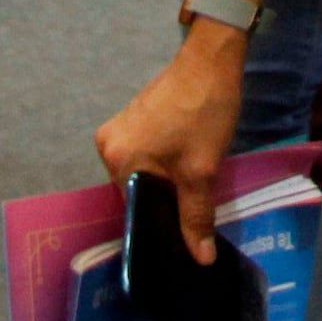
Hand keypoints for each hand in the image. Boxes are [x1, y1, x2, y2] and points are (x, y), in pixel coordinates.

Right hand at [93, 31, 247, 263]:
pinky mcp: (135, 117)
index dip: (160, 224)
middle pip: (138, 190)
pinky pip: (146, 154)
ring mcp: (120, 128)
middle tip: (193, 218)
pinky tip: (187, 169)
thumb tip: (201, 260)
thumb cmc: (203, 114)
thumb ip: (196, 217)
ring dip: (166, 183)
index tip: (183, 237)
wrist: (213, 60)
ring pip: (144, 172)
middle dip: (165, 203)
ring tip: (193, 195)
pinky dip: (165, 164)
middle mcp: (108, 145)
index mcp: (117, 158)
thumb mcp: (202, 170)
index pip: (135, 209)